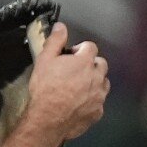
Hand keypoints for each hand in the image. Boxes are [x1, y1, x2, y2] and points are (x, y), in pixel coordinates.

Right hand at [26, 23, 109, 141]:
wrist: (48, 119)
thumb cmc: (45, 90)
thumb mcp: (44, 61)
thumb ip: (54, 42)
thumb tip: (60, 27)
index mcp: (84, 61)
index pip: (90, 47)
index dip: (80, 50)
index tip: (71, 55)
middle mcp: (96, 76)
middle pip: (100, 64)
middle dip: (90, 65)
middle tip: (73, 72)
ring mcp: (99, 94)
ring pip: (103, 82)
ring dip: (93, 82)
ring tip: (76, 88)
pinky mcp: (98, 110)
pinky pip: (99, 101)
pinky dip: (91, 100)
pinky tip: (77, 103)